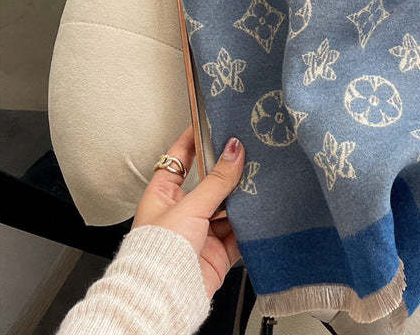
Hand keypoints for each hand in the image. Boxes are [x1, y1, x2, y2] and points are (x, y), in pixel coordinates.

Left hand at [133, 126, 244, 296]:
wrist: (164, 298)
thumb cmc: (157, 254)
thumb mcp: (190, 206)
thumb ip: (218, 179)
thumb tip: (235, 149)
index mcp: (163, 196)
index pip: (179, 159)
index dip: (193, 140)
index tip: (211, 122)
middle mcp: (180, 213)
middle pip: (209, 184)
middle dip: (228, 172)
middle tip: (249, 153)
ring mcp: (199, 233)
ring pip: (227, 208)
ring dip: (242, 199)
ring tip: (261, 181)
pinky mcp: (216, 253)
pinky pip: (238, 233)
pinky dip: (250, 225)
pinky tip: (262, 212)